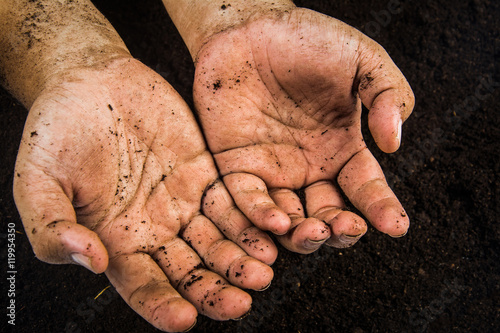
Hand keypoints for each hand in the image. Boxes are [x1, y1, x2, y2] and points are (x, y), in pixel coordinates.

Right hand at [13, 58, 274, 331]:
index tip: (184, 319)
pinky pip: (231, 202)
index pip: (143, 285)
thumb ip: (52, 227)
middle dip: (215, 290)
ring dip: (241, 260)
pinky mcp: (205, 173)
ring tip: (263, 272)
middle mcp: (155, 228)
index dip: (162, 305)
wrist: (90, 82)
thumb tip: (91, 262)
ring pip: (218, 241)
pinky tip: (269, 232)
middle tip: (241, 301)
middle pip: (191, 271)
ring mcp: (183, 202)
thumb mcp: (37, 181)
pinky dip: (250, 219)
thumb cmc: (56, 132)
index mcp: (116, 240)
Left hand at [191, 8, 414, 252]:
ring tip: (313, 231)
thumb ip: (387, 95)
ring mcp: (273, 171)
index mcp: (342, 149)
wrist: (250, 26)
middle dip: (339, 231)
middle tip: (346, 228)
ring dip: (303, 235)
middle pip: (328, 216)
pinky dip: (262, 216)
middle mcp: (309, 168)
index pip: (366, 189)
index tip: (396, 227)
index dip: (382, 209)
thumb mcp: (362, 59)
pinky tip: (279, 222)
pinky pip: (248, 200)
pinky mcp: (236, 166)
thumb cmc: (308, 41)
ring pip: (289, 221)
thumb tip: (393, 144)